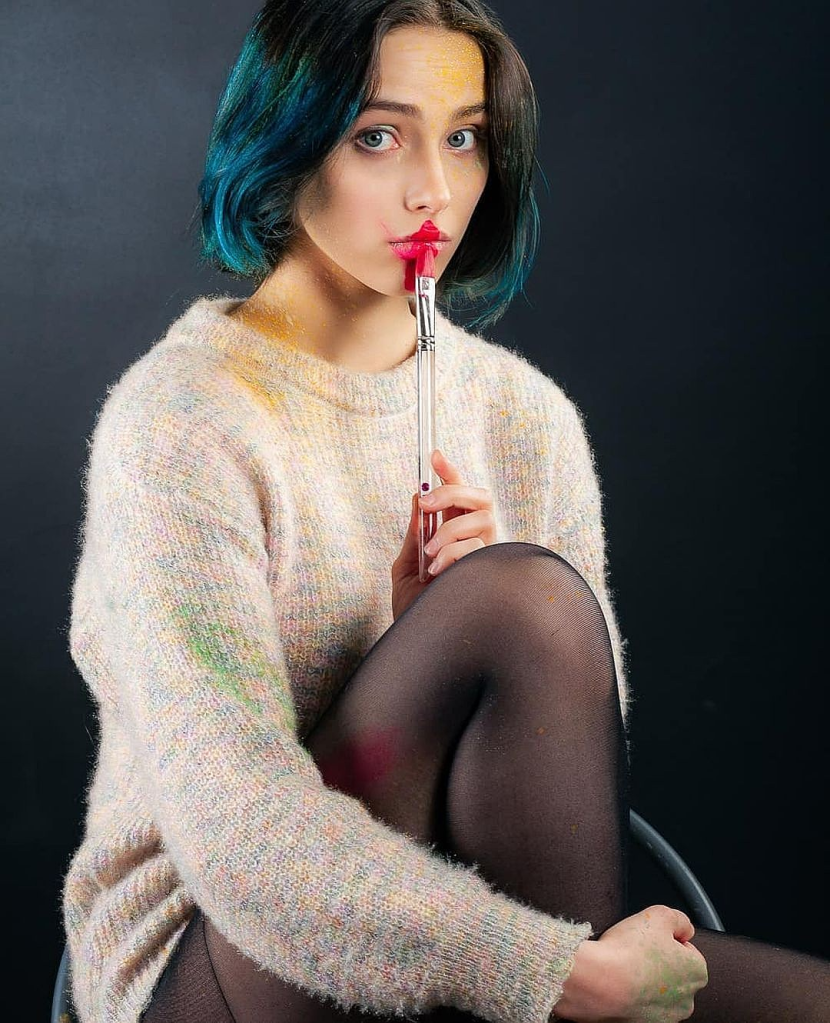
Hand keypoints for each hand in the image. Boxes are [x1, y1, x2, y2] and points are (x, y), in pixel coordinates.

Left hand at [391, 448, 496, 620]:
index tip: (433, 455)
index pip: (460, 496)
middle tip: (426, 502)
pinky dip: (452, 554)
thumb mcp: (406, 566)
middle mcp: (476, 543)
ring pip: (479, 520)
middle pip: (479, 497)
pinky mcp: (490, 570)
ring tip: (430, 557)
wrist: (421, 644)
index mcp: (455, 538)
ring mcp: (486, 557)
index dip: (450, 473)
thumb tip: (416, 498)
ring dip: (448, 532)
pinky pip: (475, 546)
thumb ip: (415, 534)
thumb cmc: (415, 610)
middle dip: (453, 490)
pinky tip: (439, 573)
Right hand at [552, 905, 708, 1021]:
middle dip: (657, 961)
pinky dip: (632, 996)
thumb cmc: (627, 952)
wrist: (598, 983)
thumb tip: (684, 928)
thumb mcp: (658, 914)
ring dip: (645, 980)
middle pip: (673, 972)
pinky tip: (620, 983)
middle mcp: (687, 1000)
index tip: (649, 938)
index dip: (664, 938)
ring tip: (625, 967)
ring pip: (657, 991)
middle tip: (636, 951)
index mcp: (696, 972)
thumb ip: (679, 919)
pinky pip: (641, 1005)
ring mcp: (666, 1017)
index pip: (685, 949)